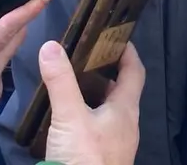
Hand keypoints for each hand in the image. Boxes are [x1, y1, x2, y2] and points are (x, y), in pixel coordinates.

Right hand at [41, 41, 142, 164]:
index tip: (114, 35)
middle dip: (105, 72)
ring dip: (94, 95)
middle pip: (121, 91)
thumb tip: (51, 46)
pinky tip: (68, 118)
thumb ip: (61, 81)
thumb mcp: (70, 116)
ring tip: (71, 83)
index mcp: (125, 109)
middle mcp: (126, 125)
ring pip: (108, 111)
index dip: (127, 51)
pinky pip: (99, 129)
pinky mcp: (103, 158)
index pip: (134, 71)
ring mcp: (116, 144)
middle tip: (83, 57)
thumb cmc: (85, 158)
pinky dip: (87, 116)